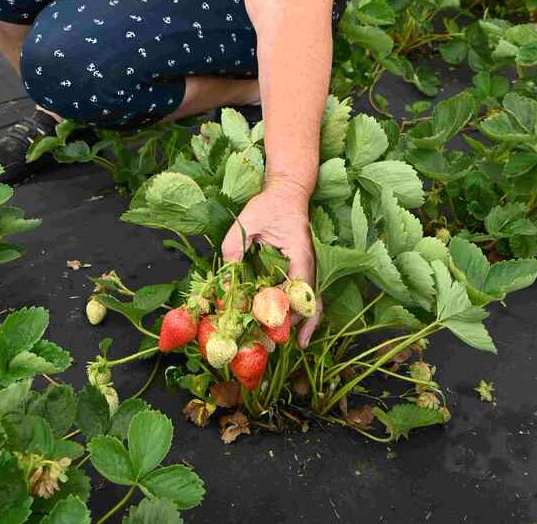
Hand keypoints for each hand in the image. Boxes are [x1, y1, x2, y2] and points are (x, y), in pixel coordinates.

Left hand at [221, 178, 323, 348]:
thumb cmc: (269, 204)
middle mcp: (309, 267)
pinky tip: (293, 329)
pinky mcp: (300, 271)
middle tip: (277, 343)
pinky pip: (304, 297)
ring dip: (301, 323)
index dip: (281, 310)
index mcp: (300, 256)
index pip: (296, 291)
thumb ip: (235, 246)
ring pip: (311, 304)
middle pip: (309, 304)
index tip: (264, 322)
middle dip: (295, 325)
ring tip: (295, 344)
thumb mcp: (248, 221)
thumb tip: (224, 279)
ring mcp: (307, 270)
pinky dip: (300, 314)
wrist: (287, 192)